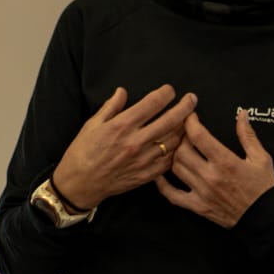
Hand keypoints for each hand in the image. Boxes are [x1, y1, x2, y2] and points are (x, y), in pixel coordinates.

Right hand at [53, 85, 197, 209]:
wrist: (80, 183)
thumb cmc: (83, 152)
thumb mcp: (92, 124)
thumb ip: (111, 107)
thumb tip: (122, 91)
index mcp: (122, 126)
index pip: (152, 104)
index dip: (166, 94)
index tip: (171, 91)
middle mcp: (136, 141)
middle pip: (171, 120)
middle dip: (185, 107)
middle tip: (192, 99)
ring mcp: (144, 159)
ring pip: (175, 140)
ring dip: (184, 128)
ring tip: (188, 120)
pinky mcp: (147, 174)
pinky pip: (170, 160)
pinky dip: (177, 149)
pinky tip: (180, 142)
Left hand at [156, 109, 273, 228]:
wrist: (264, 217)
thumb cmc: (263, 187)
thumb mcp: (261, 158)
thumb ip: (248, 135)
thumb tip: (242, 114)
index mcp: (226, 162)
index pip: (199, 136)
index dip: (190, 122)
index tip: (190, 116)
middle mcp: (210, 176)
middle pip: (182, 151)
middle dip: (181, 137)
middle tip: (185, 133)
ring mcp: (201, 192)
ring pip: (175, 168)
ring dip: (174, 156)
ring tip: (179, 149)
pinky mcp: (197, 206)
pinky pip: (172, 195)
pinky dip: (162, 184)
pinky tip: (160, 174)